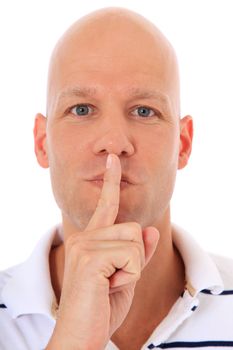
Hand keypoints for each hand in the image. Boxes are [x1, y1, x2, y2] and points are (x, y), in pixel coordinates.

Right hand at [46, 154, 158, 349]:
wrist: (81, 335)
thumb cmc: (101, 307)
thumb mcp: (127, 277)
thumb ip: (138, 253)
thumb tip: (150, 230)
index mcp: (91, 240)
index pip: (106, 205)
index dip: (111, 181)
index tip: (113, 160)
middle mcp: (85, 237)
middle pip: (134, 228)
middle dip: (135, 257)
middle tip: (114, 280)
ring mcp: (85, 245)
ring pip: (135, 240)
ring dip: (132, 268)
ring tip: (110, 284)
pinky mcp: (89, 258)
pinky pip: (132, 255)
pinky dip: (130, 275)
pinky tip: (109, 287)